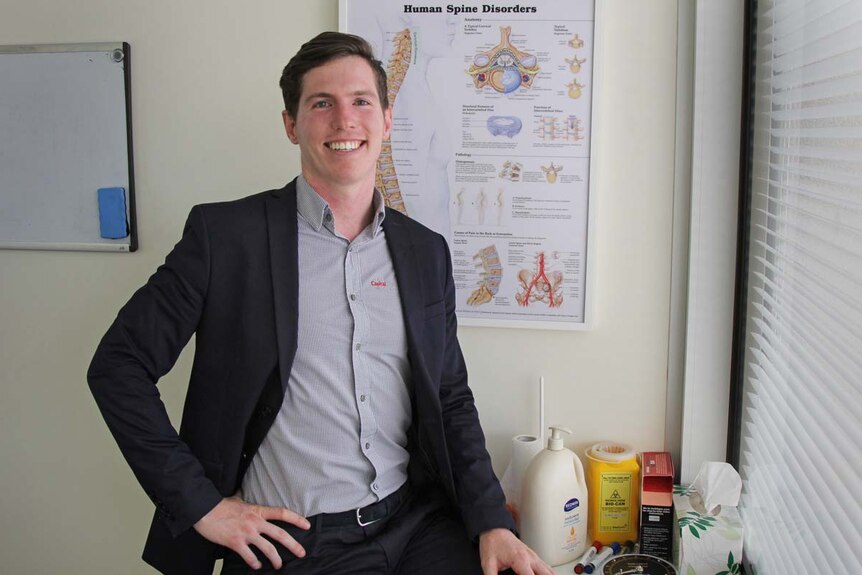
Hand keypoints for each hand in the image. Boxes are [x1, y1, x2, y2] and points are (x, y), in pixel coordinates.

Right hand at [193, 496, 309, 569]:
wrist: (204, 510)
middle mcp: (255, 522)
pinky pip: (249, 556)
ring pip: (267, 548)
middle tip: (302, 552)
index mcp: (258, 511)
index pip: (282, 513)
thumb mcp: (241, 502)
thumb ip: (252, 508)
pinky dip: (255, 563)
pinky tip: (257, 566)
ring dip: (276, 559)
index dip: (296, 519)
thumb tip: (257, 511)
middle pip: (280, 534)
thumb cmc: (221, 506)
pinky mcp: (235, 543)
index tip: (307, 525)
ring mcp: (246, 533)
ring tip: (279, 565)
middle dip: (293, 545)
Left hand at [478, 528, 554, 574]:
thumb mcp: (488, 563)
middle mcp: (530, 557)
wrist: (495, 529)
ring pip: (550, 571)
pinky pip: (548, 568)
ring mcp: (534, 556)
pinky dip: (549, 574)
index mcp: (520, 559)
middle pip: (547, 574)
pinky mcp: (534, 556)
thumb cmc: (492, 544)